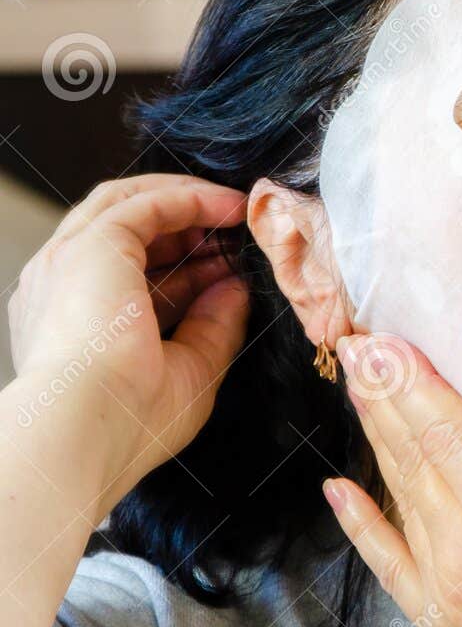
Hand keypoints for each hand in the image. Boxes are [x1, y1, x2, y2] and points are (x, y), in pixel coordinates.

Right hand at [9, 174, 249, 488]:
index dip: (185, 271)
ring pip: (128, 205)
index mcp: (69, 324)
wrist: (86, 428)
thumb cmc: (128, 422)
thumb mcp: (188, 371)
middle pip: (125, 235)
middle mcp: (60, 287)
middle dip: (184, 231)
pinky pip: (146, 202)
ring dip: (186, 203)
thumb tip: (236, 289)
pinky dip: (191, 198)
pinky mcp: (93, 243)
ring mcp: (69, 260)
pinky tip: (228, 206)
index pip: (129, 279)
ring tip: (234, 210)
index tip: (228, 272)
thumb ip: (212, 327)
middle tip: (234, 236)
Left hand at [323, 336, 461, 626]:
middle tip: (359, 340)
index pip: (449, 436)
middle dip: (384, 395)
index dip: (414, 382)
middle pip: (413, 456)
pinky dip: (361, 524)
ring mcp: (445, 593)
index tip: (385, 339)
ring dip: (377, 439)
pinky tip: (338, 494)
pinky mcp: (438, 625)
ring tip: (359, 388)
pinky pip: (387, 562)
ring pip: (400, 497)